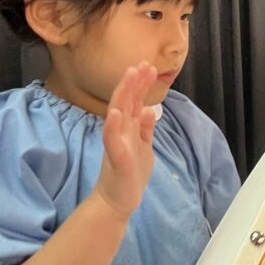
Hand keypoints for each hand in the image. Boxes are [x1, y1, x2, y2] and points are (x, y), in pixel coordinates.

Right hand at [94, 64, 157, 220]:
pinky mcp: (117, 158)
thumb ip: (145, 129)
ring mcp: (117, 143)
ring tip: (129, 76)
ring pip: (119, 114)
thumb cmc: (130, 173)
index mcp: (130, 129)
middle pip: (126, 102)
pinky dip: (113, 126)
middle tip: (142, 63)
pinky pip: (113, 141)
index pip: (134, 102)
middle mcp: (122, 132)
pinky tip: (114, 114)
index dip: (140, 84)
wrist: (118, 201)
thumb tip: (151, 109)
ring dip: (123, 95)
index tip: (148, 66)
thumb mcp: (143, 147)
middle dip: (133, 83)